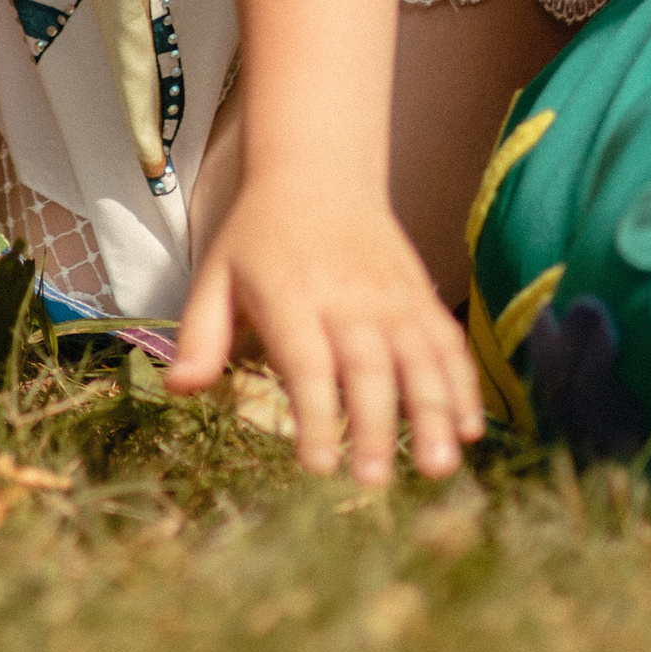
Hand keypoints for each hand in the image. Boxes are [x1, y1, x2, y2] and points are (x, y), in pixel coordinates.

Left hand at [167, 172, 483, 484]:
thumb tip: (179, 391)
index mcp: (291, 295)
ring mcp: (392, 295)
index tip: (318, 466)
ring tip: (437, 468)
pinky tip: (472, 429)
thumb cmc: (261, 233)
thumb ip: (201, 333)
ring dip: (433, 414)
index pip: (307, 363)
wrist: (319, 169)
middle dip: (372, 426)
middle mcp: (347, 296)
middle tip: (372, 482)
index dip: (315, 416)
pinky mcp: (421, 295)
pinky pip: (448, 342)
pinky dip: (464, 385)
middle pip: (367, 367)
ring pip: (419, 358)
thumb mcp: (217, 272)